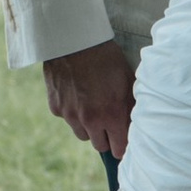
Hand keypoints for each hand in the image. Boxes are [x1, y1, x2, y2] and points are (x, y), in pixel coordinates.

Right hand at [43, 40, 134, 161]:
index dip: (122, 145)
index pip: (119, 149)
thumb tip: (134, 125)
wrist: (74, 40)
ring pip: (82, 134)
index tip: (123, 140)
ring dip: (88, 127)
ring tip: (92, 106)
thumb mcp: (127, 80)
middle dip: (106, 137)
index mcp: (112, 114)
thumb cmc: (106, 57)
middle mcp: (90, 120)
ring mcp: (70, 115)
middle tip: (108, 121)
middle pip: (100, 146)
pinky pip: (67, 119)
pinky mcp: (56, 108)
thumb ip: (130, 106)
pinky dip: (72, 113)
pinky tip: (76, 94)